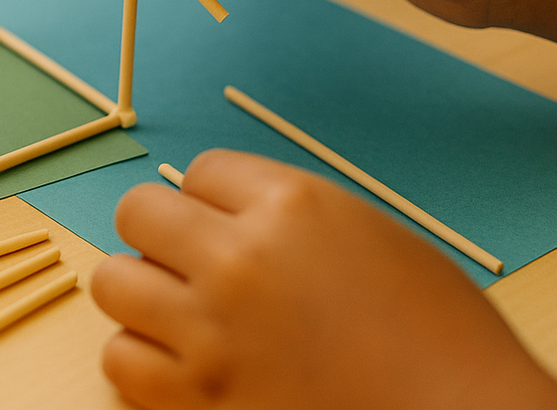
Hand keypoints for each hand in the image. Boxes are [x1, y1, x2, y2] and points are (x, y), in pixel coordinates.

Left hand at [89, 150, 556, 409]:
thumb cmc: (441, 338)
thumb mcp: (375, 237)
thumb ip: (293, 216)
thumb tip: (225, 211)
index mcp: (292, 206)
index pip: (201, 170)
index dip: (214, 199)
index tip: (230, 224)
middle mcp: (240, 259)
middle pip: (139, 212)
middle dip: (160, 232)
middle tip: (189, 262)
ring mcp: (212, 332)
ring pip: (114, 282)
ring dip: (142, 293)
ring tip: (182, 313)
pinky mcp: (199, 399)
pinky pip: (120, 358)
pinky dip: (142, 360)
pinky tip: (184, 364)